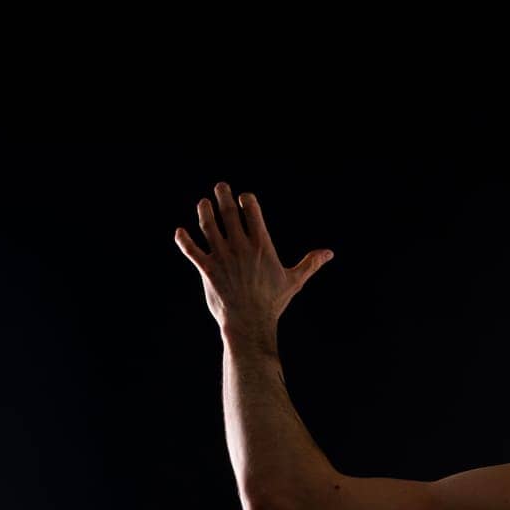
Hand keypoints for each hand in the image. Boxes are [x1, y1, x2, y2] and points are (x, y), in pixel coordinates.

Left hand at [175, 182, 332, 346]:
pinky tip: (180, 231)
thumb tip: (329, 253)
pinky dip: (183, 240)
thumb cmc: (273, 303)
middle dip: (223, 196)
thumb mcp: (294, 280)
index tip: (244, 197)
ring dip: (204, 211)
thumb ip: (310, 263)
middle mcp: (240, 247)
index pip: (252, 212)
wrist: (250, 323)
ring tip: (204, 203)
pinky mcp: (206, 269)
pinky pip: (191, 249)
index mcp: (261, 246)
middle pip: (228, 213)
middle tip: (220, 186)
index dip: (247, 200)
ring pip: (208, 226)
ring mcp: (221, 257)